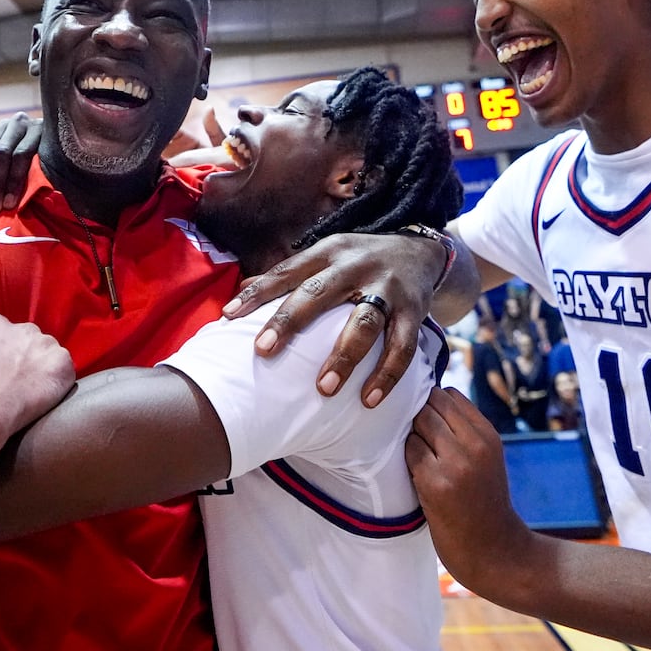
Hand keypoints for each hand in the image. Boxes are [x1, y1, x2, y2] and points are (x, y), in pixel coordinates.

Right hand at [0, 314, 75, 431]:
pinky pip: (65, 373)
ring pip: (49, 357)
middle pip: (28, 343)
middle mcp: (22, 329)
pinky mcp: (61, 367)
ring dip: (42, 372)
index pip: (2, 334)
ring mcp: (45, 347)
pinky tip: (45, 400)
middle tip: (13, 385)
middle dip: (23, 360)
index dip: (0, 355)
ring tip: (30, 397)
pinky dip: (58, 385)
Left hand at [222, 231, 446, 406]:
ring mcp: (387, 288)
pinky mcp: (414, 311)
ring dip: (344, 357)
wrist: (422, 250)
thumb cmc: (359, 260)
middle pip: (319, 293)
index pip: (287, 272)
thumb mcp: (326, 257)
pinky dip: (387, 374)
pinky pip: (402, 346)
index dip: (257, 293)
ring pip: (364, 322)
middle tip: (263, 350)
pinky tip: (369, 400)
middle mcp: (355, 266)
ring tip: (324, 389)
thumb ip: (288, 275)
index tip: (228, 316)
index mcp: (328, 252)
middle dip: (290, 321)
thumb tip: (239, 293)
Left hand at [404, 387, 538, 592]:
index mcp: (488, 436)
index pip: (449, 394)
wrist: (494, 550)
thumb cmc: (483, 502)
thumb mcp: (486, 458)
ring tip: (420, 456)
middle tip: (419, 438)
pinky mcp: (434, 483)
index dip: (433, 402)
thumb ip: (464, 429)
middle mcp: (474, 445)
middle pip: (430, 405)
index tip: (428, 418)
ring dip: (412, 436)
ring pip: (417, 424)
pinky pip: (409, 451)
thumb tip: (429, 396)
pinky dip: (408, 458)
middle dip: (418, 416)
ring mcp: (454, 464)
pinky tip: (417, 474)